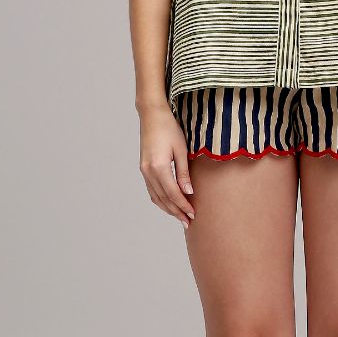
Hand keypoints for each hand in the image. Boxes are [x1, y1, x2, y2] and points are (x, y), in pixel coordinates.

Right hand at [139, 105, 195, 228]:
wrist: (152, 115)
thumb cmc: (169, 128)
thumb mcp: (181, 149)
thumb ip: (184, 172)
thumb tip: (188, 192)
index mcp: (159, 167)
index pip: (173, 193)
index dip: (183, 205)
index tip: (193, 214)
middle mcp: (148, 172)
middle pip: (163, 199)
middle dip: (176, 212)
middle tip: (188, 222)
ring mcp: (144, 171)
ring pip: (156, 197)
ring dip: (168, 208)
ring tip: (180, 216)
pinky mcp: (144, 169)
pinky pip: (152, 190)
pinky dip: (161, 200)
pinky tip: (169, 204)